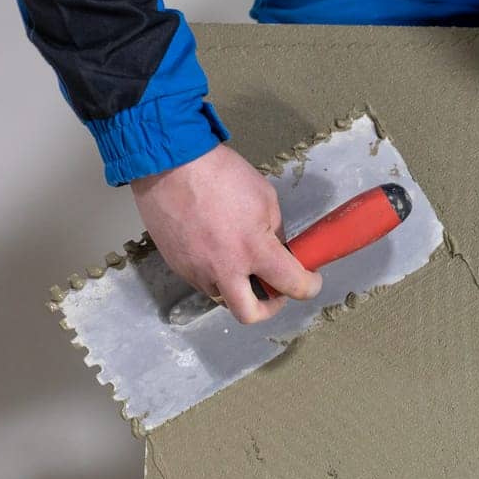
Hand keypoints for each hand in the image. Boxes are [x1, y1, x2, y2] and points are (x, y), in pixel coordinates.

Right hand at [130, 144, 321, 323]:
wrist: (169, 164)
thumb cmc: (221, 174)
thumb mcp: (265, 199)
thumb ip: (276, 232)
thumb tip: (279, 250)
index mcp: (254, 251)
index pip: (293, 286)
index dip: (309, 286)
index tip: (310, 279)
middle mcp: (224, 269)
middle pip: (250, 315)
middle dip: (268, 308)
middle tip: (274, 290)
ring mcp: (197, 271)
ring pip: (223, 300)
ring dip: (238, 291)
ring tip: (243, 268)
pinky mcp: (177, 265)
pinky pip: (202, 283)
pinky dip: (216, 276)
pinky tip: (217, 254)